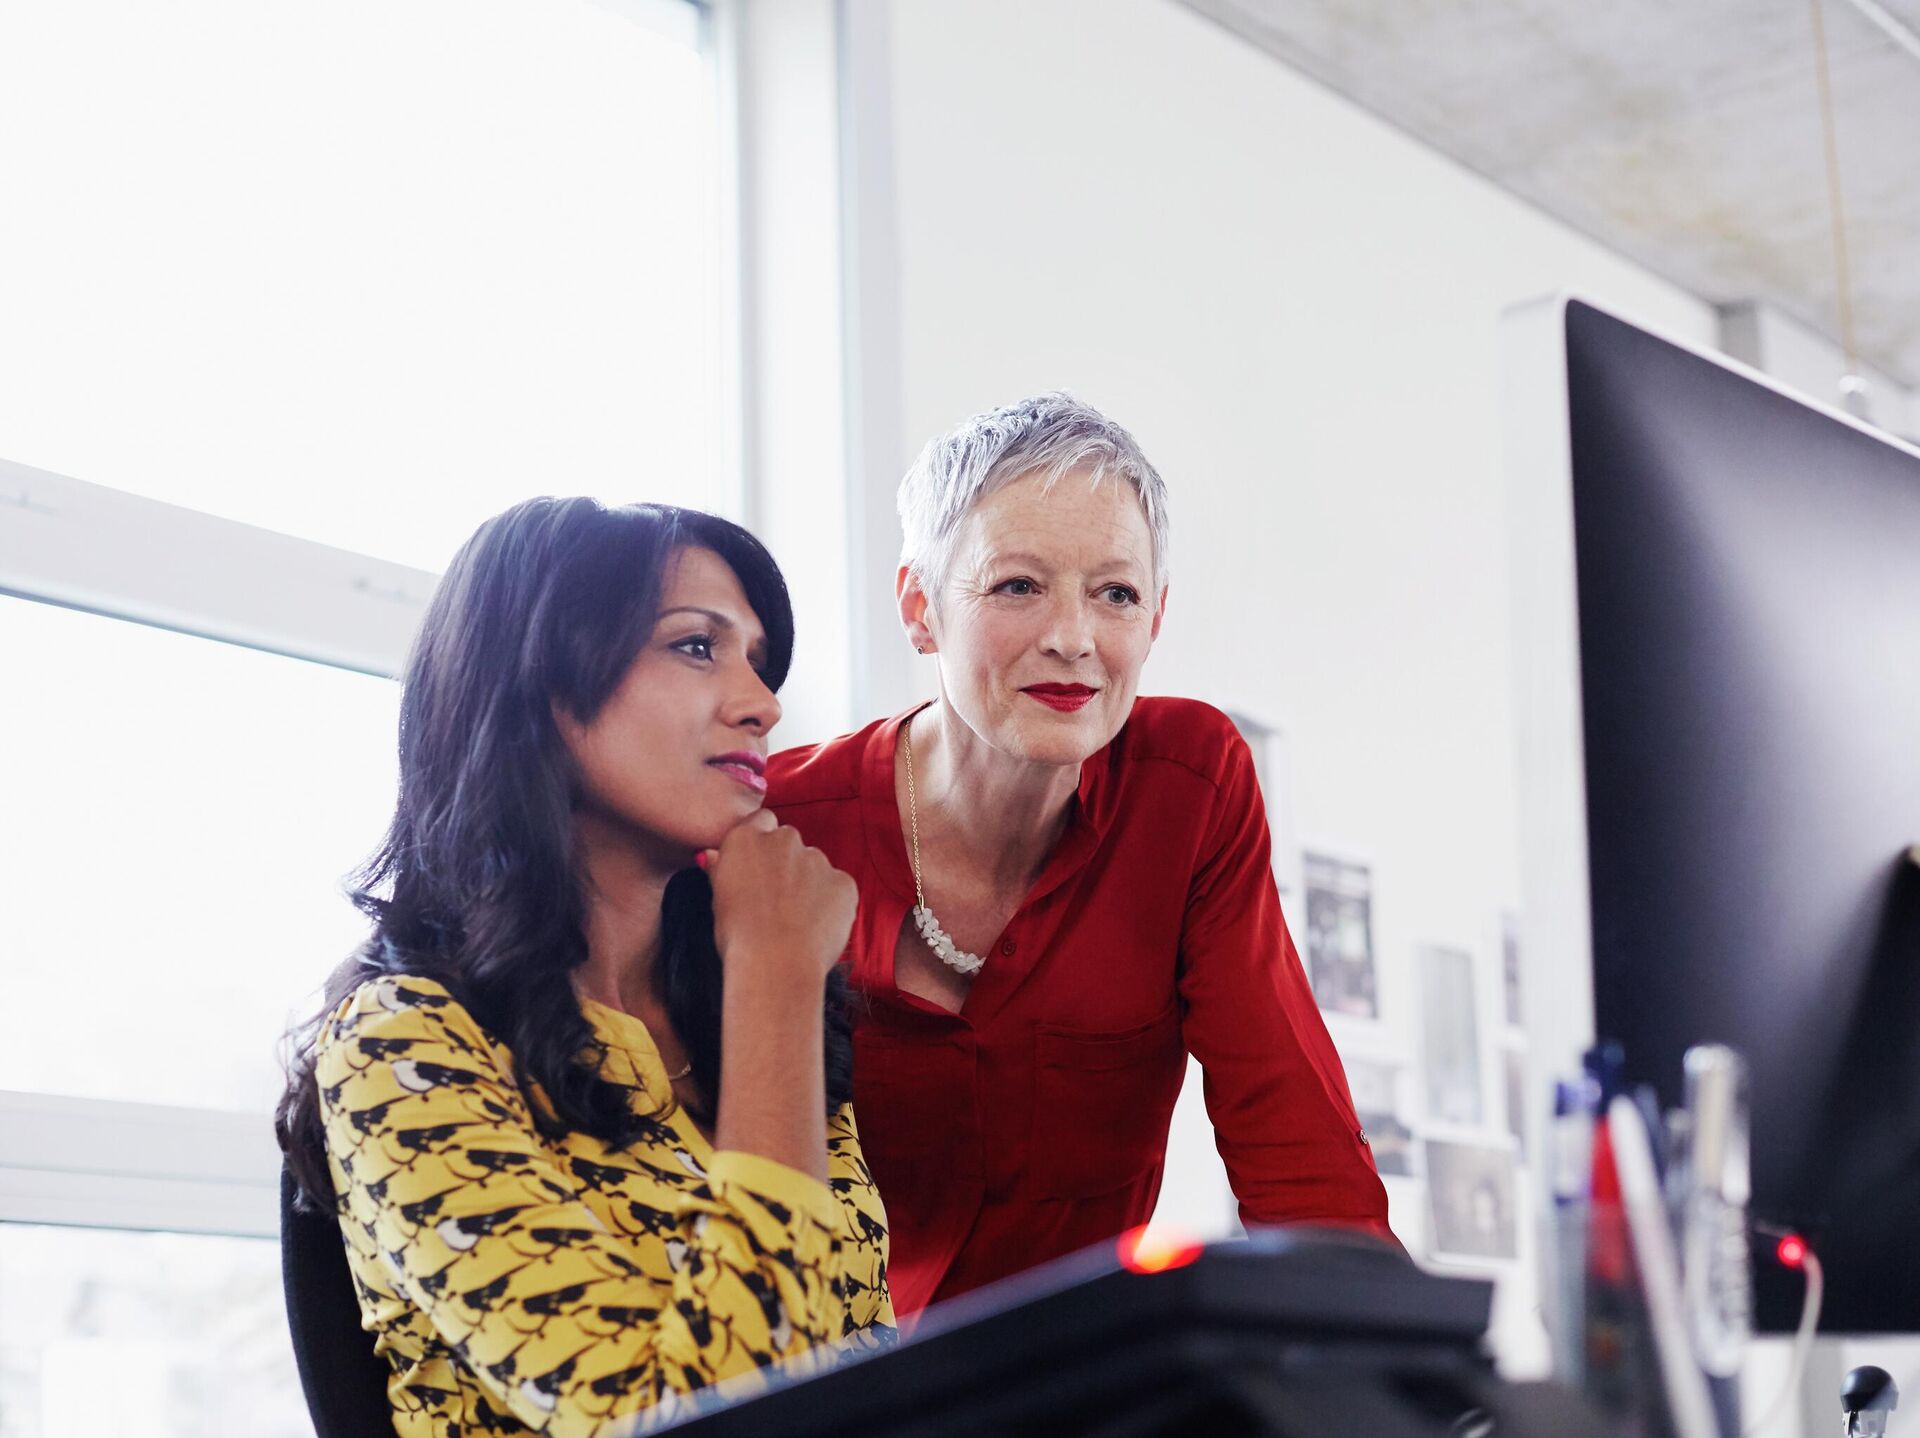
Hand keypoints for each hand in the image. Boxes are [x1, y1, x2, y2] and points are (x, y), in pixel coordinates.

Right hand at [704, 810, 856, 988]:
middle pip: (789, 843)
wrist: (775, 963)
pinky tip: (816, 928)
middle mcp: (784, 839)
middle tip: (778, 900)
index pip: (761, 821)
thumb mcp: (718, 899)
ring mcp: (818, 859)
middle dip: (787, 864)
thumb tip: (714, 856)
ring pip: (815, 866)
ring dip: (809, 884)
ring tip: (797, 921)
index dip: (762, 844)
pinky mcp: (843, 882)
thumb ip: (722, 870)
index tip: (760, 866)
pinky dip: (831, 903)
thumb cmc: (738, 936)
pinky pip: (837, 887)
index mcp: (747, 839)